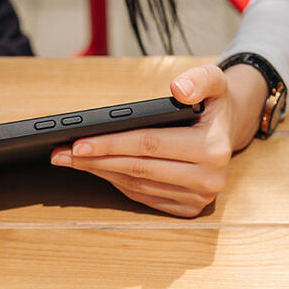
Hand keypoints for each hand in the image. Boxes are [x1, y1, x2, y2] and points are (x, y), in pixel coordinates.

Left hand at [50, 64, 268, 216]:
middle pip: (137, 168)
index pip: (149, 145)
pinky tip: (95, 168)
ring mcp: (197, 199)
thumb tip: (178, 88)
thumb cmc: (212, 105)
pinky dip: (114, 181)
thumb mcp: (215, 80)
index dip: (110, 143)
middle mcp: (208, 179)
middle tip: (61, 153)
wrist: (227, 131)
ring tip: (69, 159)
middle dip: (94, 160)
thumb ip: (200, 79)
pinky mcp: (186, 209)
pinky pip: (140, 196)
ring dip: (98, 172)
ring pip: (135, 185)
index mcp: (213, 149)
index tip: (78, 141)